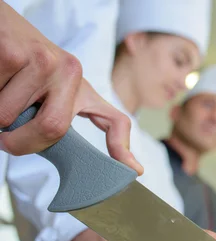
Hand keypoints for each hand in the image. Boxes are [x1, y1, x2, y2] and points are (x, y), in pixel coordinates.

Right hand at [0, 2, 142, 174]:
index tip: (134, 170)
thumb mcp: (63, 89)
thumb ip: (76, 117)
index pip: (114, 121)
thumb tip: (114, 160)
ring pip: (7, 116)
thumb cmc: (30, 64)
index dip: (123, 148)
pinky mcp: (10, 53)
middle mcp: (70, 71)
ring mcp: (42, 60)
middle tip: (6, 137)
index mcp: (84, 86)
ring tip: (1, 94)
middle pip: (51, 129)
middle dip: (19, 142)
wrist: (2, 26)